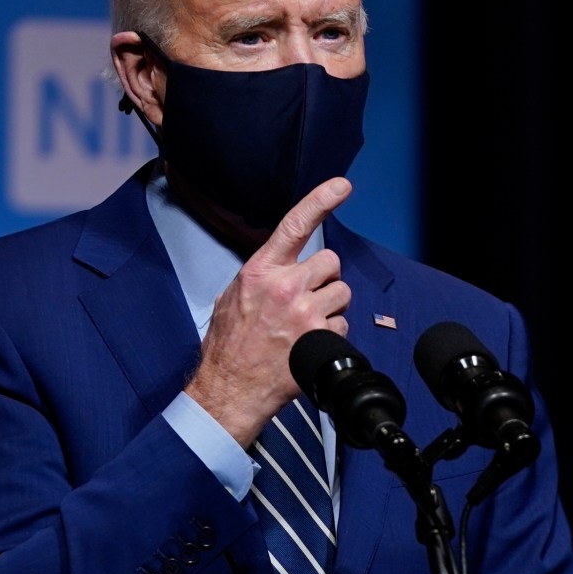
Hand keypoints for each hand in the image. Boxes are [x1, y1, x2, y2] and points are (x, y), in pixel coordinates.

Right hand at [183, 177, 353, 446]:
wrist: (230, 388)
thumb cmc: (229, 345)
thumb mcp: (232, 298)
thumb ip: (261, 277)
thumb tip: (280, 267)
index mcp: (261, 270)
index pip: (296, 224)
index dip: (322, 199)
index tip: (342, 185)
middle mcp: (286, 286)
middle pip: (331, 262)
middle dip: (325, 278)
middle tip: (307, 298)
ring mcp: (306, 313)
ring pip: (342, 293)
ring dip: (331, 306)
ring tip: (306, 324)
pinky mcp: (321, 338)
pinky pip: (343, 325)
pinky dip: (332, 334)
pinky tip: (309, 344)